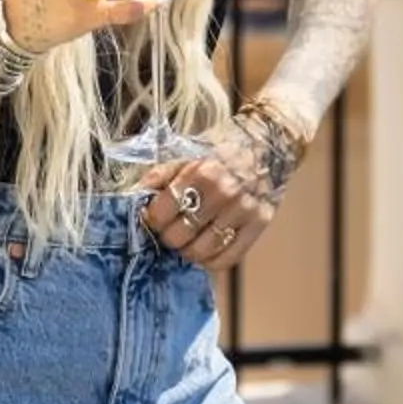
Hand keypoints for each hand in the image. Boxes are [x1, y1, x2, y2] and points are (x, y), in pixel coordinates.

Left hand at [137, 105, 303, 272]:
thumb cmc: (221, 149)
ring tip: (187, 241)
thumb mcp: (187, 153)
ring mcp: (243, 211)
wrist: (267, 142)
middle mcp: (223, 193)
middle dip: (167, 237)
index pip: (161, 214)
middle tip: (170, 230)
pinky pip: (228, 258)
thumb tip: (135, 199)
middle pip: (178, 237)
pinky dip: (211, 261)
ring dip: (187, 251)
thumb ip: (159, 176)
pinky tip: (206, 251)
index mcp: (200, 173)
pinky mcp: (260, 224)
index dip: (151, 220)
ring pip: (201, 251)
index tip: (154, 218)